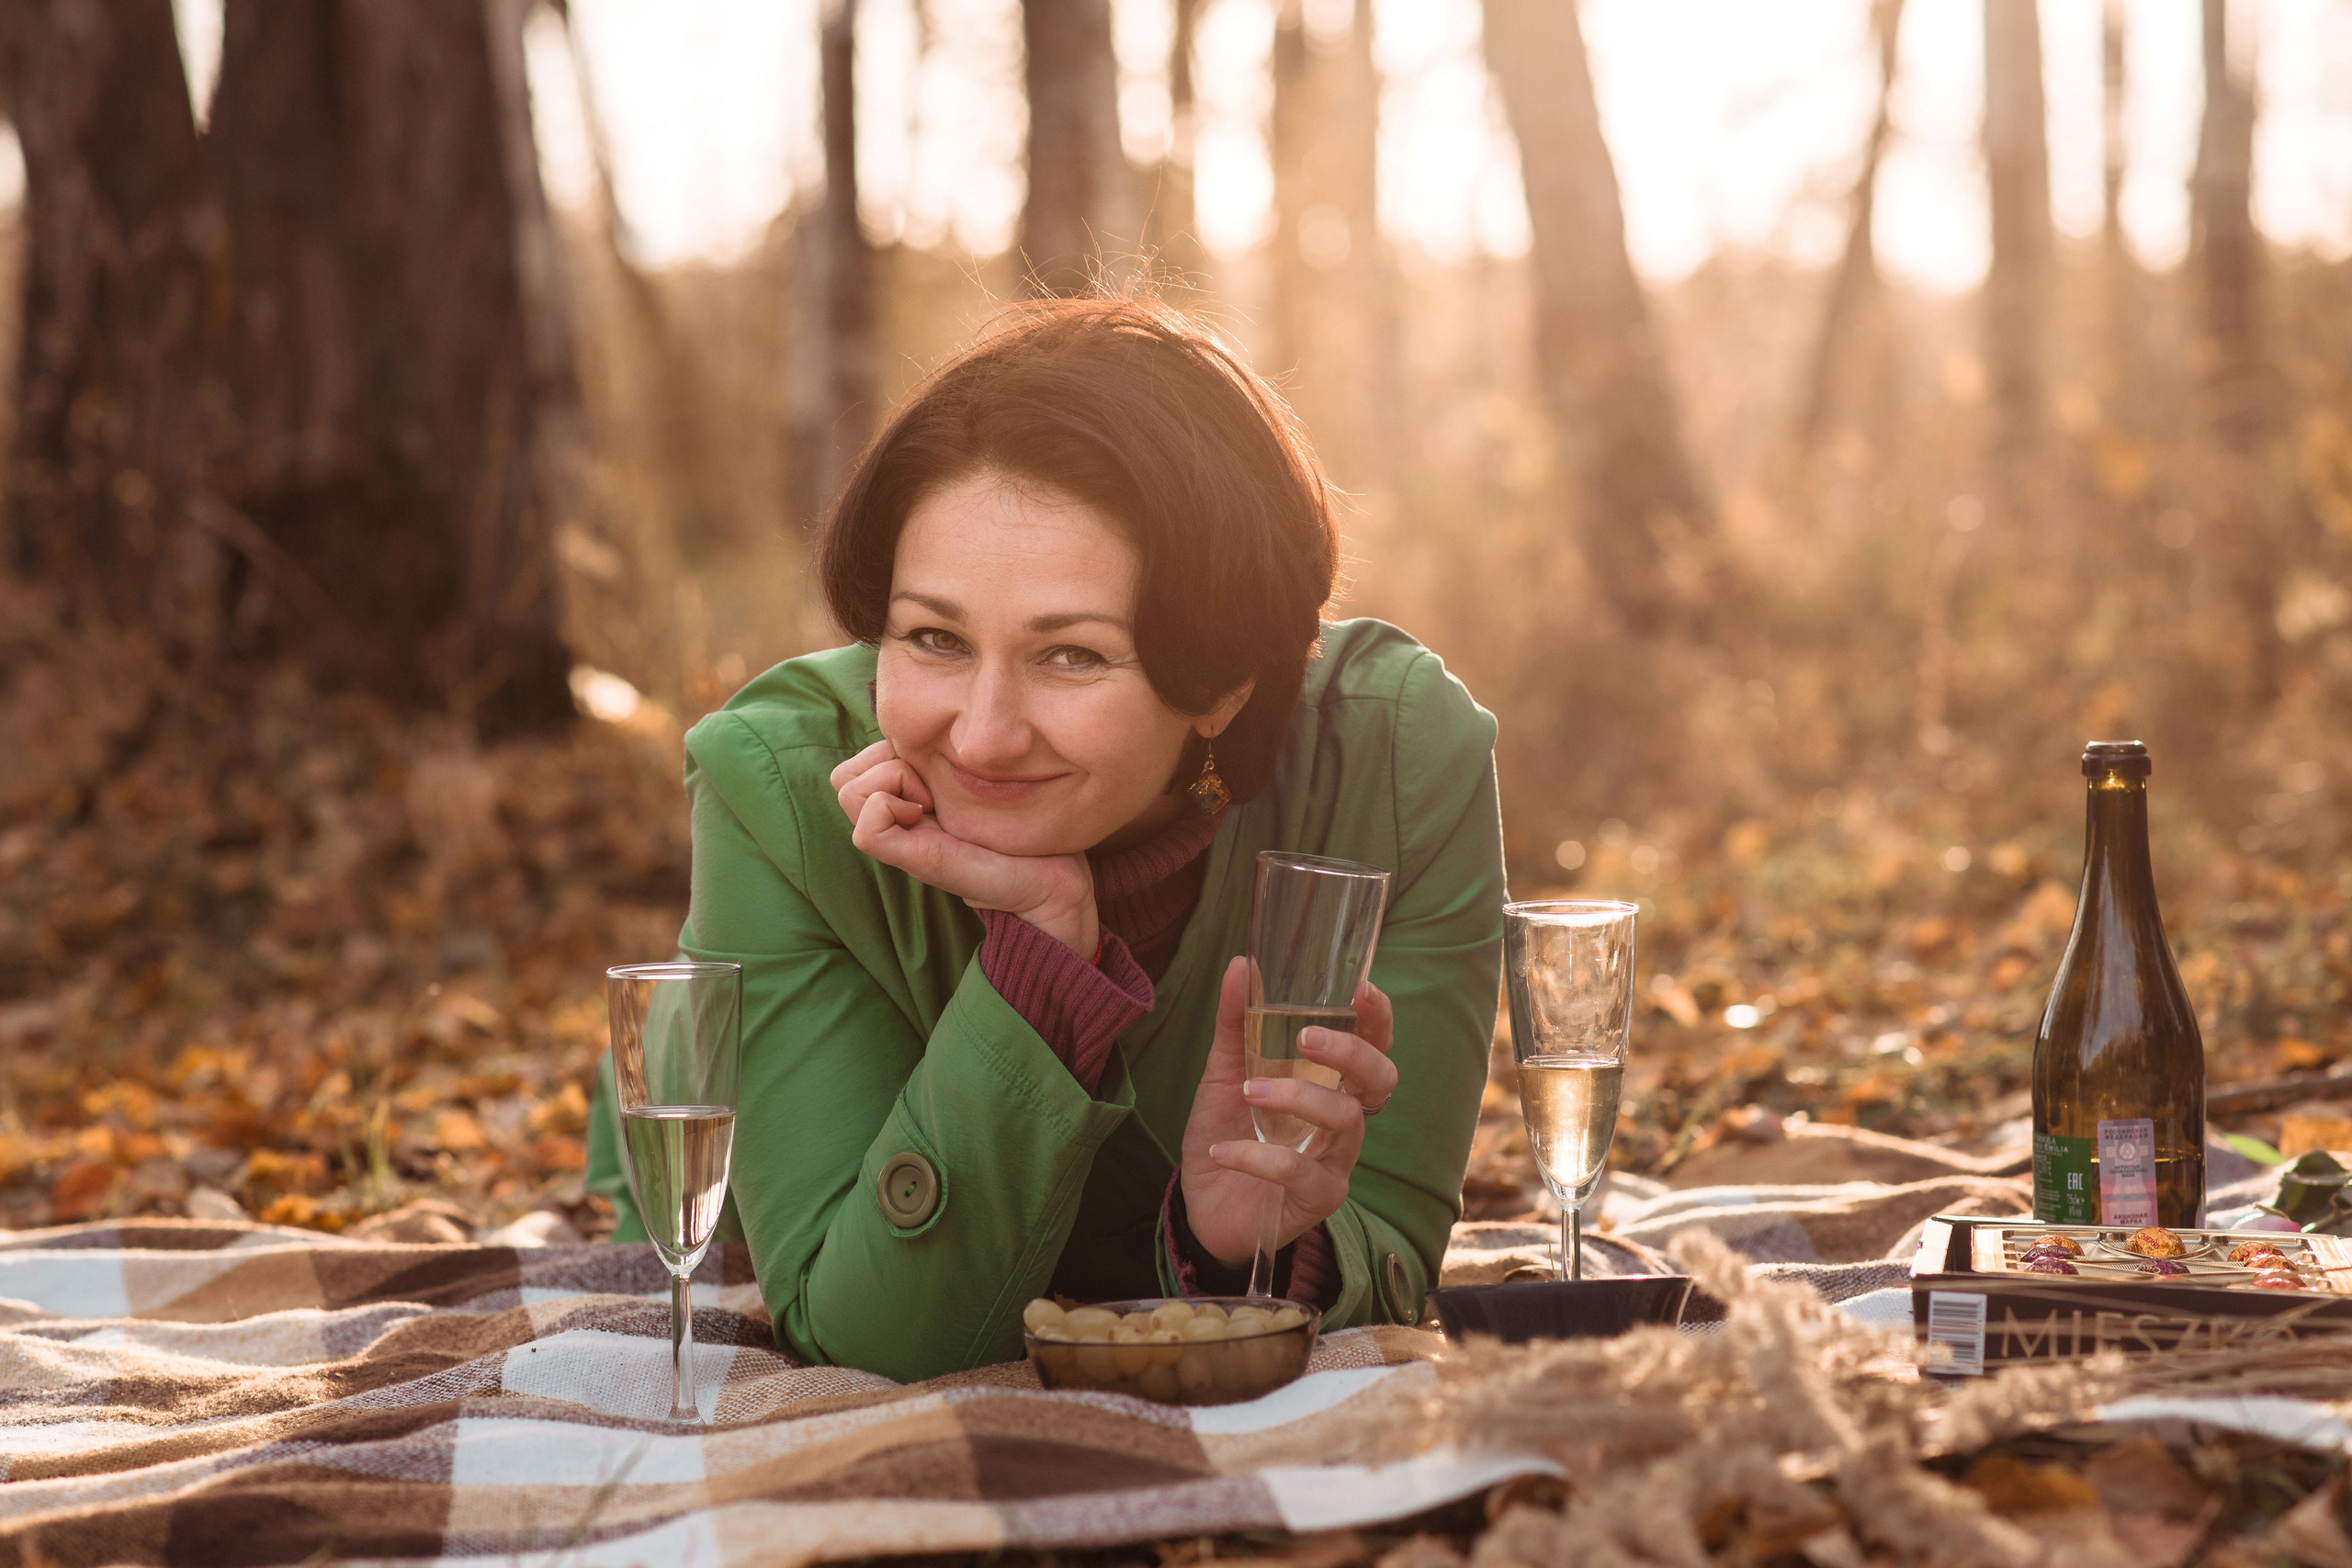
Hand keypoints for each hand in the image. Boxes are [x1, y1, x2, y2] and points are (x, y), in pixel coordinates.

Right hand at [829, 739, 1098, 955]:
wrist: (1052, 879)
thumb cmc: (1020, 828)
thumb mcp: (975, 781)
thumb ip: (944, 760)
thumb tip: (920, 728)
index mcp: (906, 800)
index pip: (858, 762)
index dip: (890, 749)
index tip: (937, 766)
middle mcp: (896, 821)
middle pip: (844, 776)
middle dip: (886, 761)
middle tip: (933, 785)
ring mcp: (899, 841)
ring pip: (847, 789)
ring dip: (892, 778)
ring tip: (933, 799)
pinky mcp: (913, 860)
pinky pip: (865, 827)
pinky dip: (890, 805)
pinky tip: (928, 813)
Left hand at [1178, 957, 1397, 1267]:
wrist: (1201, 1203)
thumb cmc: (1227, 1130)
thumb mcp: (1224, 1072)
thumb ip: (1234, 1022)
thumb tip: (1239, 963)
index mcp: (1331, 1082)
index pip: (1374, 1046)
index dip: (1378, 1019)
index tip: (1362, 989)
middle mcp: (1343, 1118)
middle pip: (1381, 1080)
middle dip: (1352, 1054)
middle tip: (1305, 1038)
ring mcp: (1336, 1161)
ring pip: (1346, 1122)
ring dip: (1298, 1097)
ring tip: (1249, 1090)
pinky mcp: (1317, 1200)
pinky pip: (1300, 1173)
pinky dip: (1258, 1157)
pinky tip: (1223, 1151)